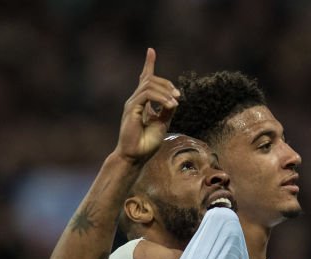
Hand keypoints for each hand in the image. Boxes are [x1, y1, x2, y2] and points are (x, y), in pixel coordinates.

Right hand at [114, 48, 178, 163]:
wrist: (135, 156)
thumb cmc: (147, 143)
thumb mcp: (163, 123)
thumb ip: (167, 110)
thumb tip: (175, 98)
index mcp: (142, 103)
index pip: (144, 79)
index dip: (148, 64)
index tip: (151, 51)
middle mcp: (135, 100)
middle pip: (149, 79)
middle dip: (166, 83)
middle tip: (178, 95)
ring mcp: (132, 104)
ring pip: (149, 85)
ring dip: (165, 91)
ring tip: (175, 102)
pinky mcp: (131, 109)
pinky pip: (146, 95)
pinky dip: (160, 98)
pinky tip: (170, 104)